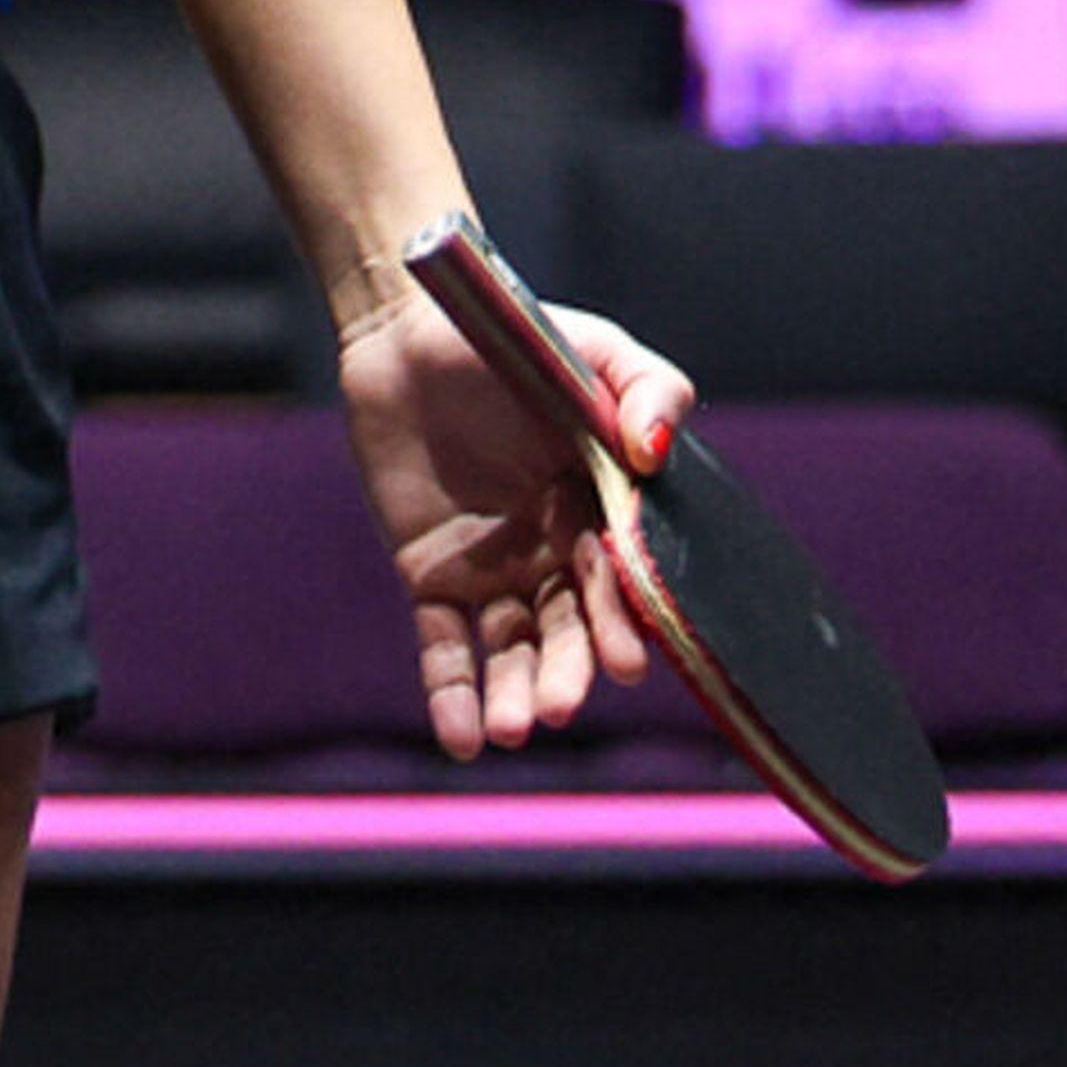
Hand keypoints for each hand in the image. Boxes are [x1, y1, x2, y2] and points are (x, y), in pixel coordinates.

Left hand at [332, 270, 695, 763]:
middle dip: (567, 670)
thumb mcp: (595, 351)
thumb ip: (650, 390)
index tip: (624, 661)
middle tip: (556, 705)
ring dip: (514, 694)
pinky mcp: (433, 576)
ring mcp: (495, 570)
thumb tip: (656, 451)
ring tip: (512, 728)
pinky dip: (451, 693)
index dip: (620, 621)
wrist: (410, 328)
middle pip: (567, 628)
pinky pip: (445, 647)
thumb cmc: (518, 338)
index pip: (618, 580)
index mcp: (606, 512)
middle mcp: (556, 553)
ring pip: (513, 649)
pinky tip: (462, 738)